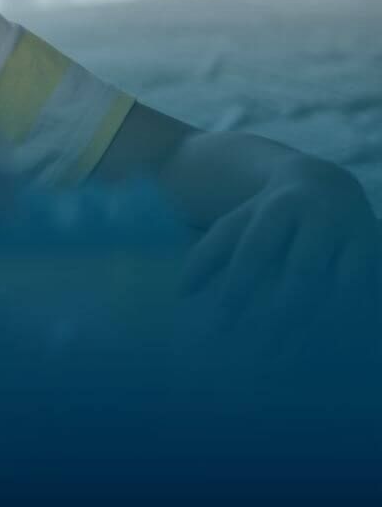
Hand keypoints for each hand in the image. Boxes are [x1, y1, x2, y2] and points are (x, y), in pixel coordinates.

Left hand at [181, 161, 380, 357]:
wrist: (327, 183)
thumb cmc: (270, 213)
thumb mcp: (237, 222)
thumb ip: (209, 252)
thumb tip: (182, 292)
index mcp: (278, 207)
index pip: (255, 251)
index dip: (238, 287)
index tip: (221, 323)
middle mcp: (320, 217)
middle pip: (301, 273)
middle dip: (279, 314)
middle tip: (257, 354)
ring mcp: (355, 234)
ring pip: (339, 288)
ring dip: (317, 324)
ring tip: (290, 361)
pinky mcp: (377, 253)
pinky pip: (364, 294)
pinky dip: (345, 322)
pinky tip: (326, 350)